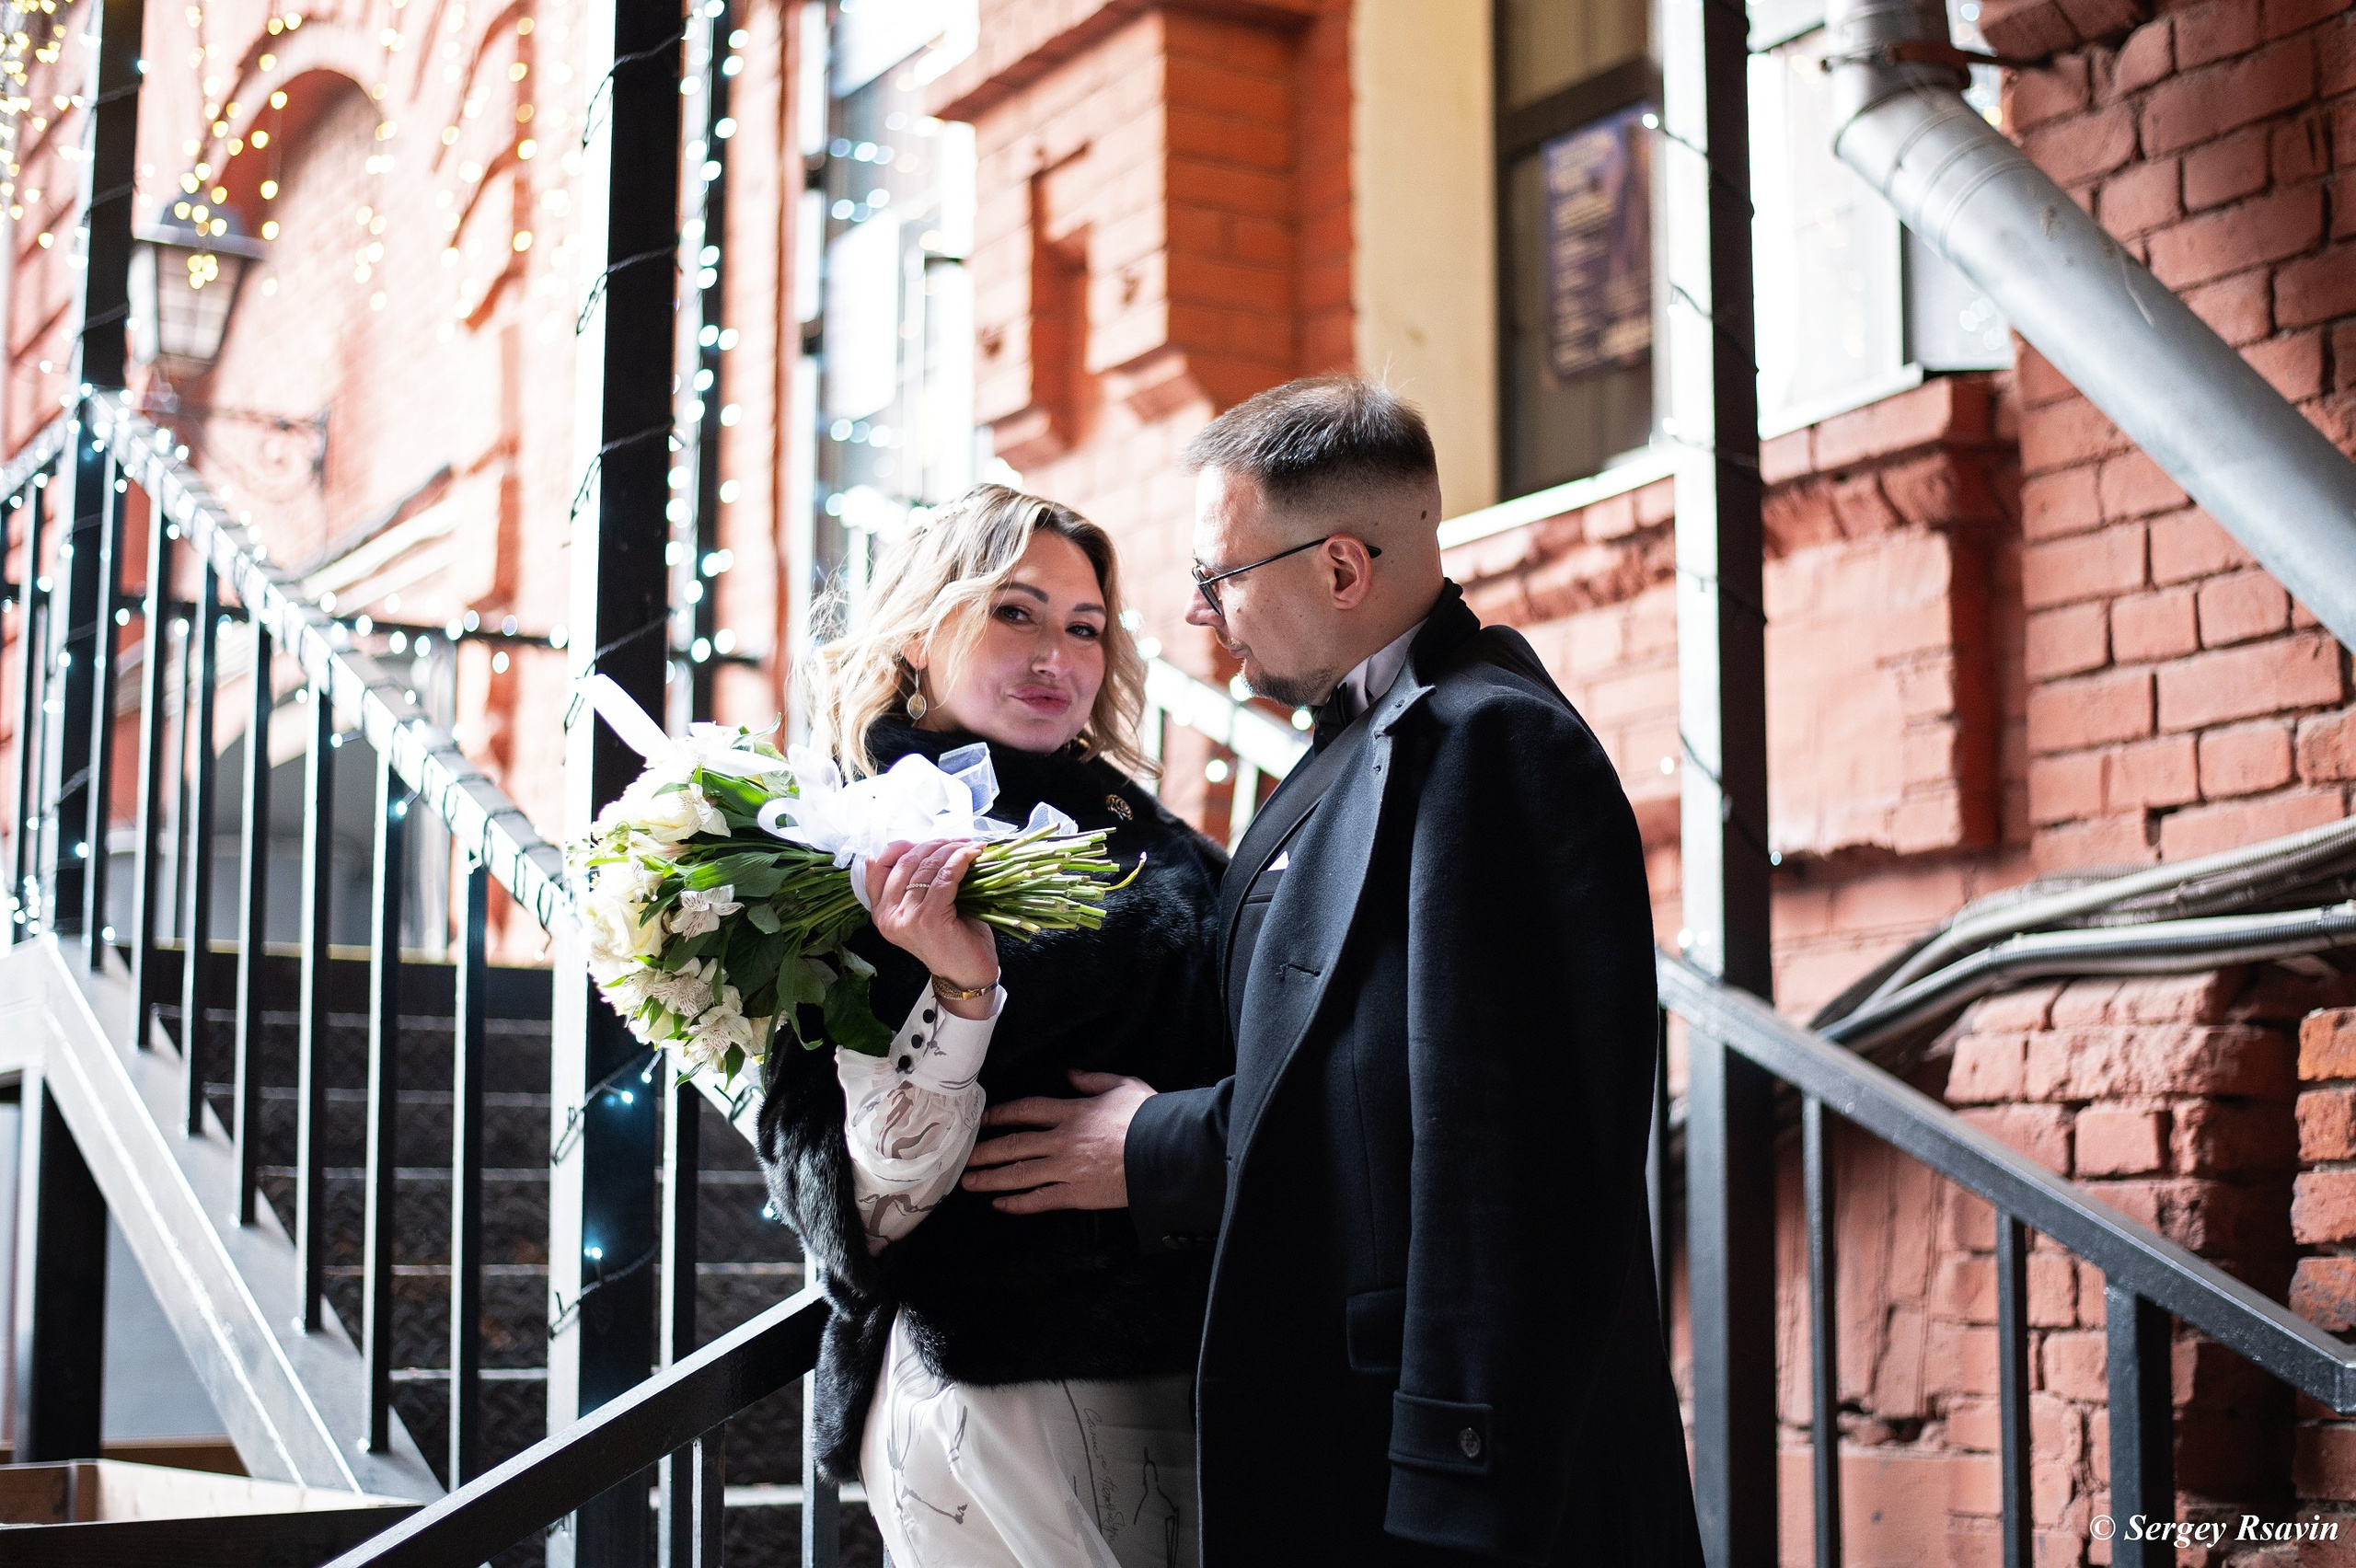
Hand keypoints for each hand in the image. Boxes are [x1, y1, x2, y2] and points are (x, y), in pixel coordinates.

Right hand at [866, 838, 997, 1017]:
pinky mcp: (928, 919)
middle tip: (957, 840)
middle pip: (905, 861)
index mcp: (881, 913)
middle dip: (934, 844)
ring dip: (950, 849)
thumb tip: (919, 845)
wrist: (967, 976)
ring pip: (926, 866)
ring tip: (968, 845)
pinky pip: (945, 877)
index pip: (878, 867)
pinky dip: (961, 860)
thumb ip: (916, 882)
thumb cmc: (952, 939)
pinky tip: (973, 854)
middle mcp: (887, 916)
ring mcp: (906, 918)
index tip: (929, 842)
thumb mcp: (926, 907)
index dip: (902, 847)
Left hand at [960, 1070, 1154, 1212]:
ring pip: (1019, 1174)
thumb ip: (1094, 1080)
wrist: (1167, 1153)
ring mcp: (1067, 1169)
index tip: (983, 1119)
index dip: (1001, 1114)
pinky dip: (1018, 1203)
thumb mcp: (1124, 1086)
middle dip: (985, 1151)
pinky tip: (1001, 1205)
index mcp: (1073, 1111)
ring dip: (991, 1178)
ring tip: (969, 1182)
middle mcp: (1062, 1140)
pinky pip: (1040, 1199)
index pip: (1027, 1110)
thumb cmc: (1148, 1118)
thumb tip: (1071, 1075)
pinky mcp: (1077, 1194)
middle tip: (964, 1158)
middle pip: (1014, 1144)